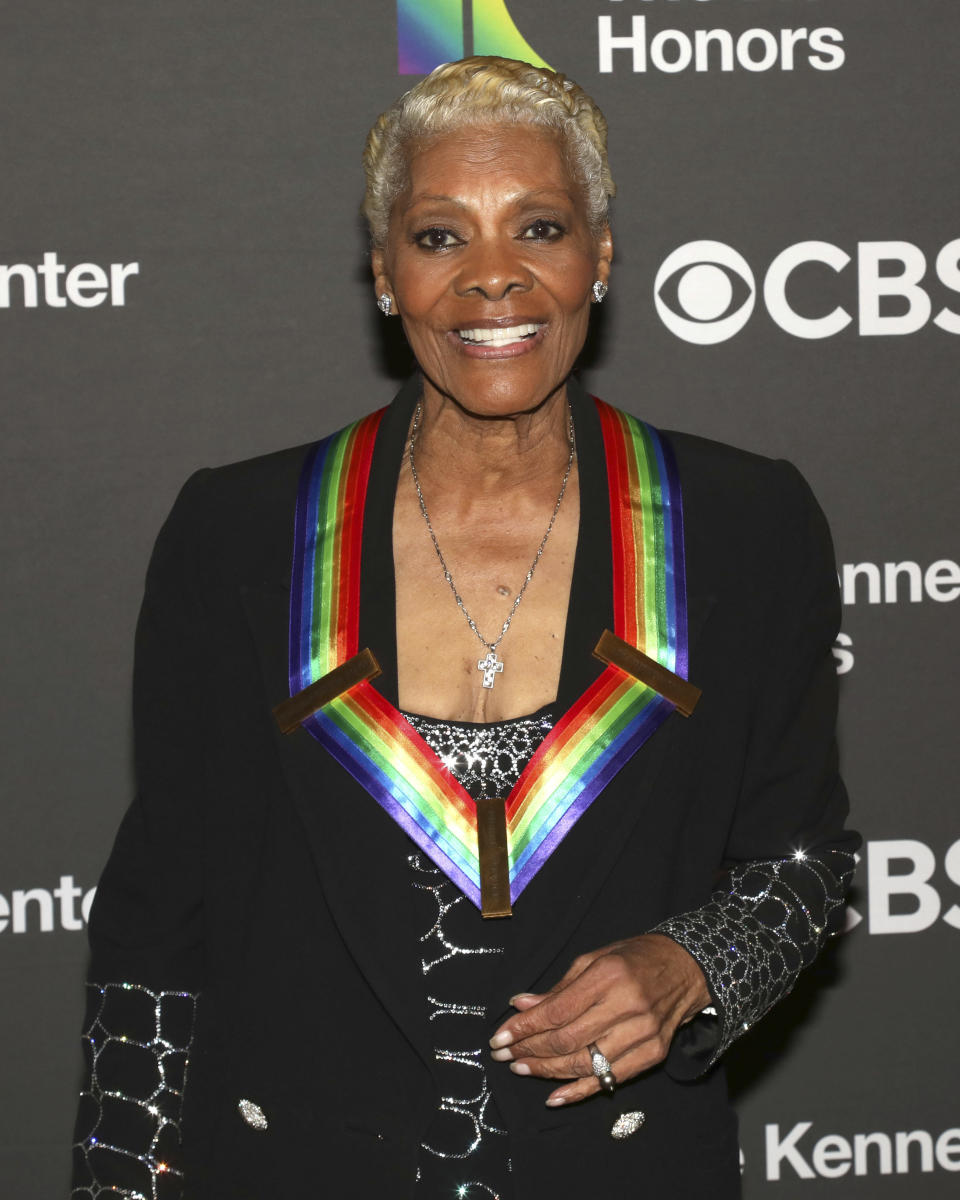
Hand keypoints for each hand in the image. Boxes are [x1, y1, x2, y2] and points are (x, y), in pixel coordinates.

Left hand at [488, 933, 710, 1105]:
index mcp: (608, 975)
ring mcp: (643, 1034)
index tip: (499, 1037)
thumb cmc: (634, 958)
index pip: (557, 1011)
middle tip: (504, 1055)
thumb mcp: (594, 959)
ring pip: (586, 1064)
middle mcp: (627, 1006)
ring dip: (548, 1071)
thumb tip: (520, 1006)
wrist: (688, 968)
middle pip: (568, 1040)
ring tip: (522, 1069)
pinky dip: (580, 1091)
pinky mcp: (654, 1054)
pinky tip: (554, 1096)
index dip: (524, 1028)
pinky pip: (610, 1079)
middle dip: (530, 1050)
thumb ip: (558, 988)